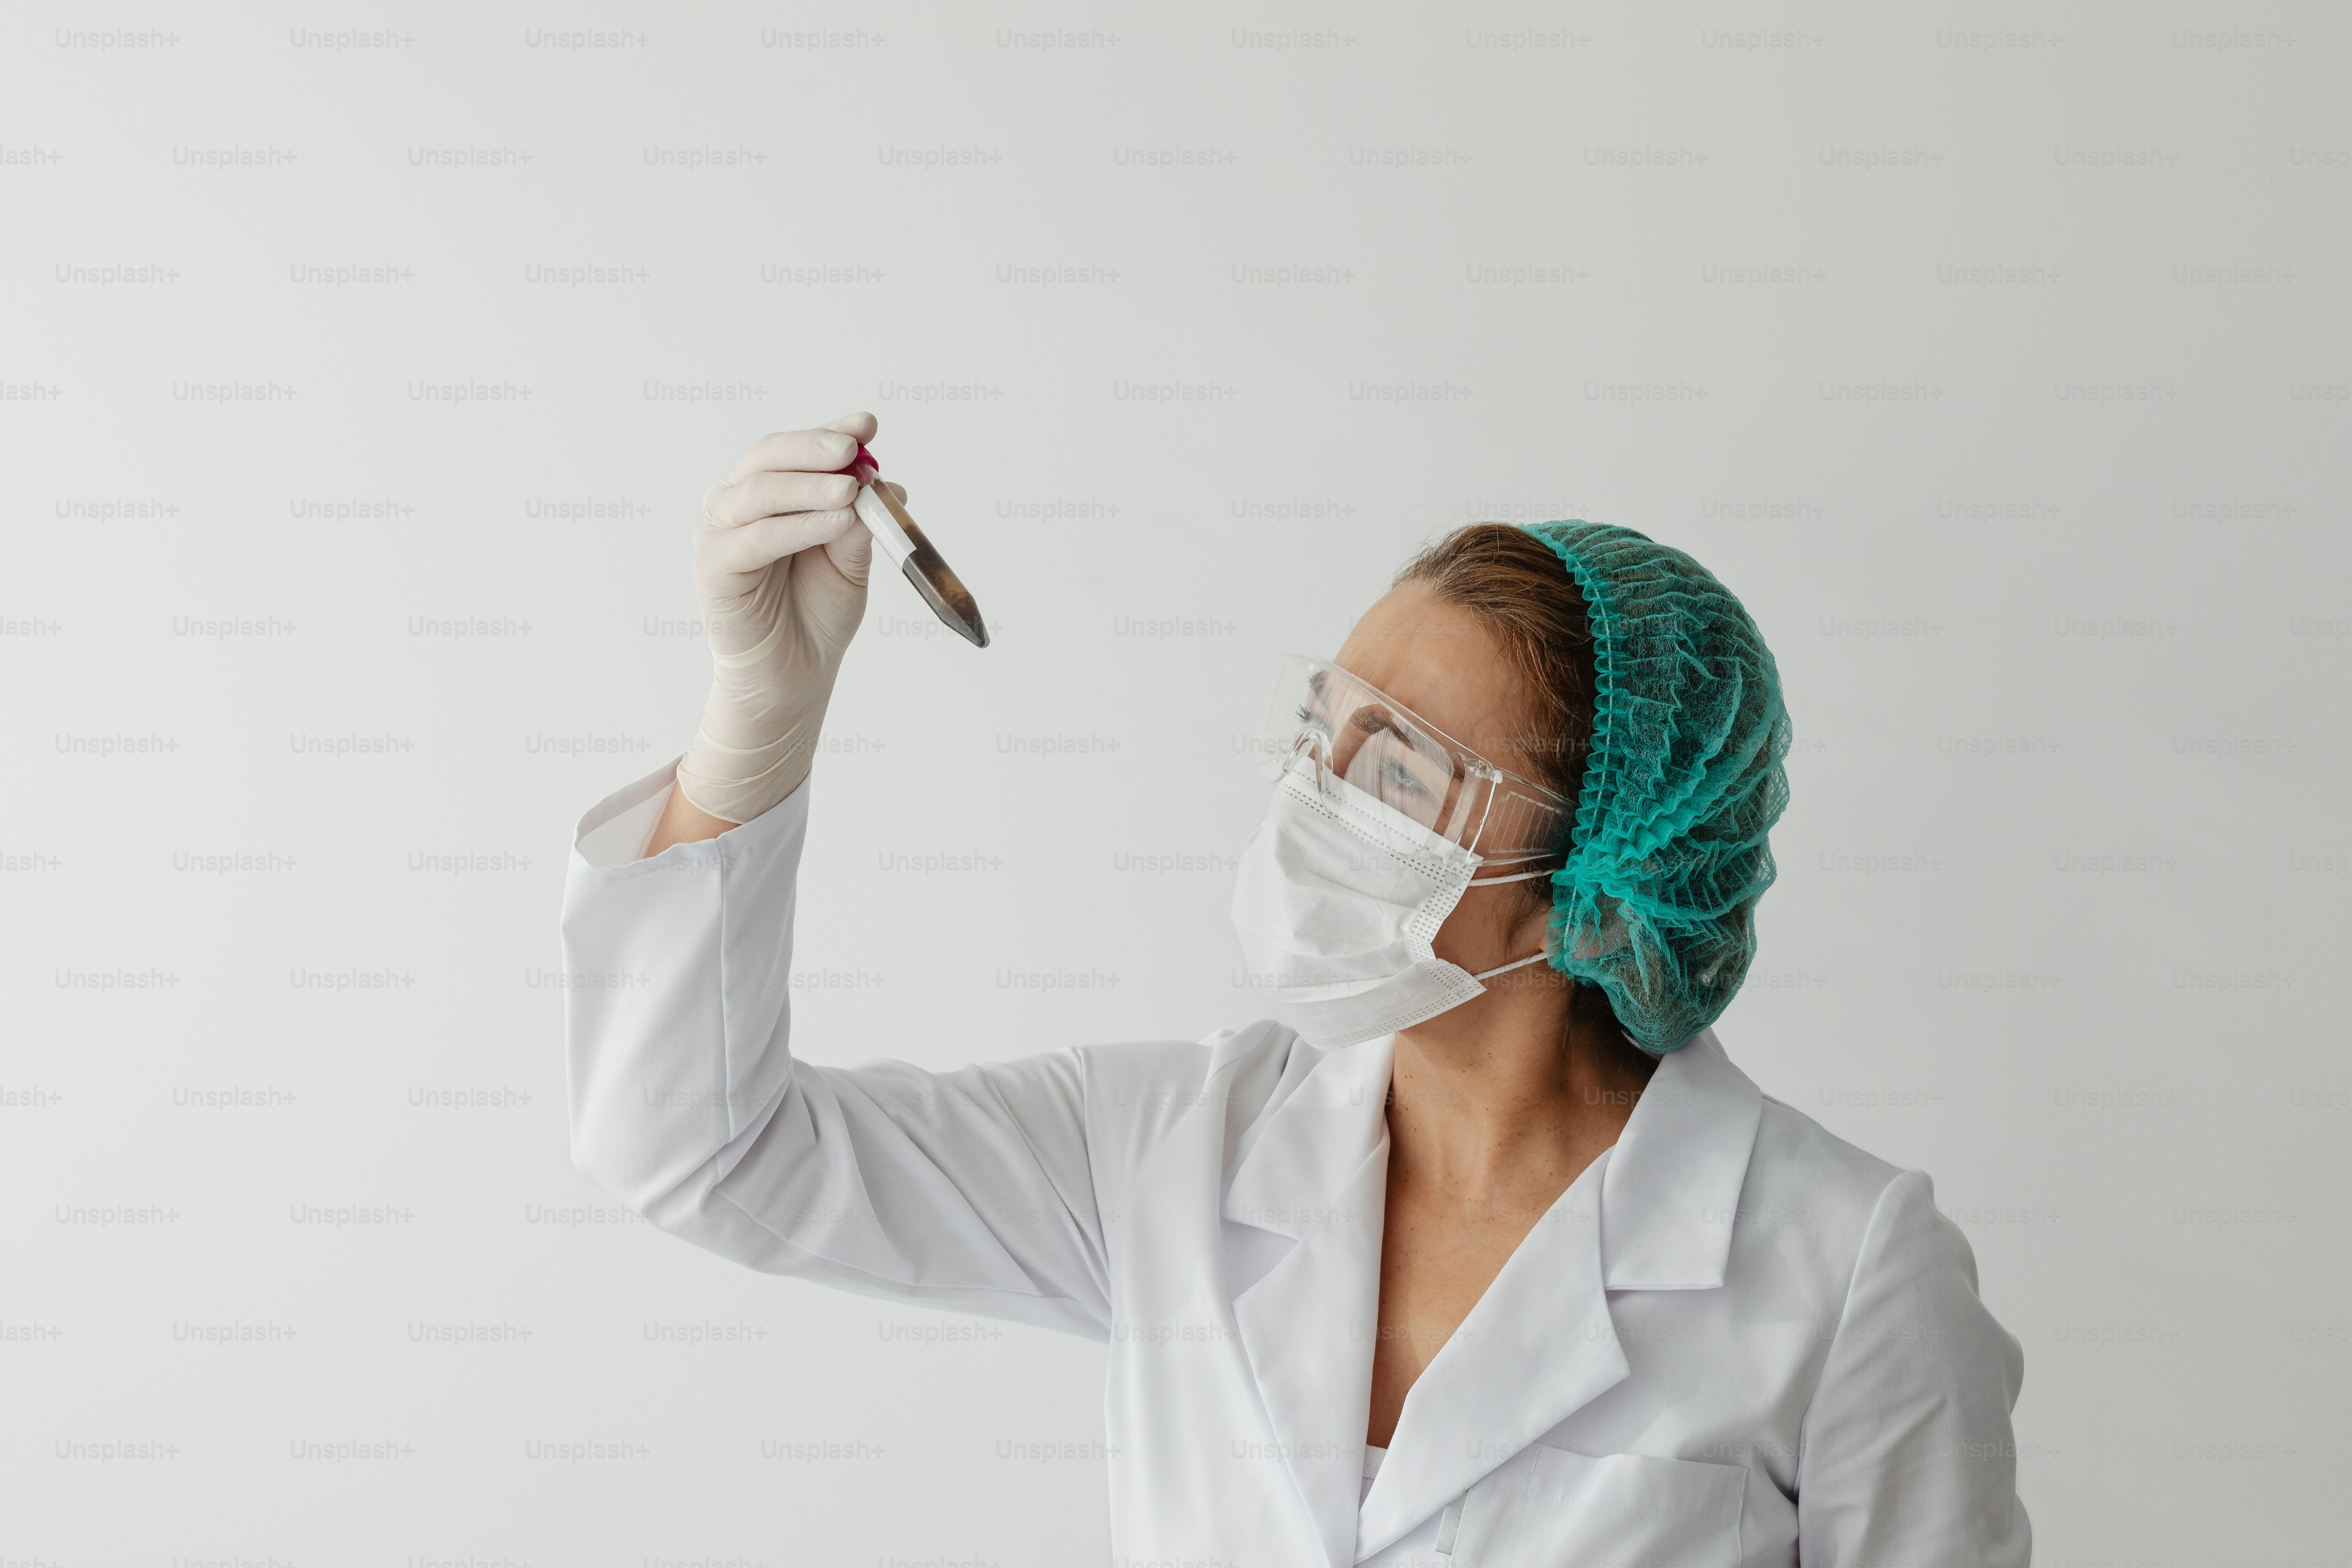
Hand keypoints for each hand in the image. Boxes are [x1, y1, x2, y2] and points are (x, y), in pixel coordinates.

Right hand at [669, 411, 904, 827]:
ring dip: (809, 486)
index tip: (866, 423)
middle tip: (854, 447)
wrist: (794, 675)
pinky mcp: (712, 568)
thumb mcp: (850, 561)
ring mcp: (717, 533)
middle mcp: (734, 503)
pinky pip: (758, 538)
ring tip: (851, 487)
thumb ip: (860, 523)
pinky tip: (837, 521)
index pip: (796, 450)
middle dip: (814, 448)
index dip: (829, 431)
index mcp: (766, 492)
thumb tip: (888, 485)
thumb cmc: (816, 613)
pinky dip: (800, 526)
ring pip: (761, 492)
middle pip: (770, 457)